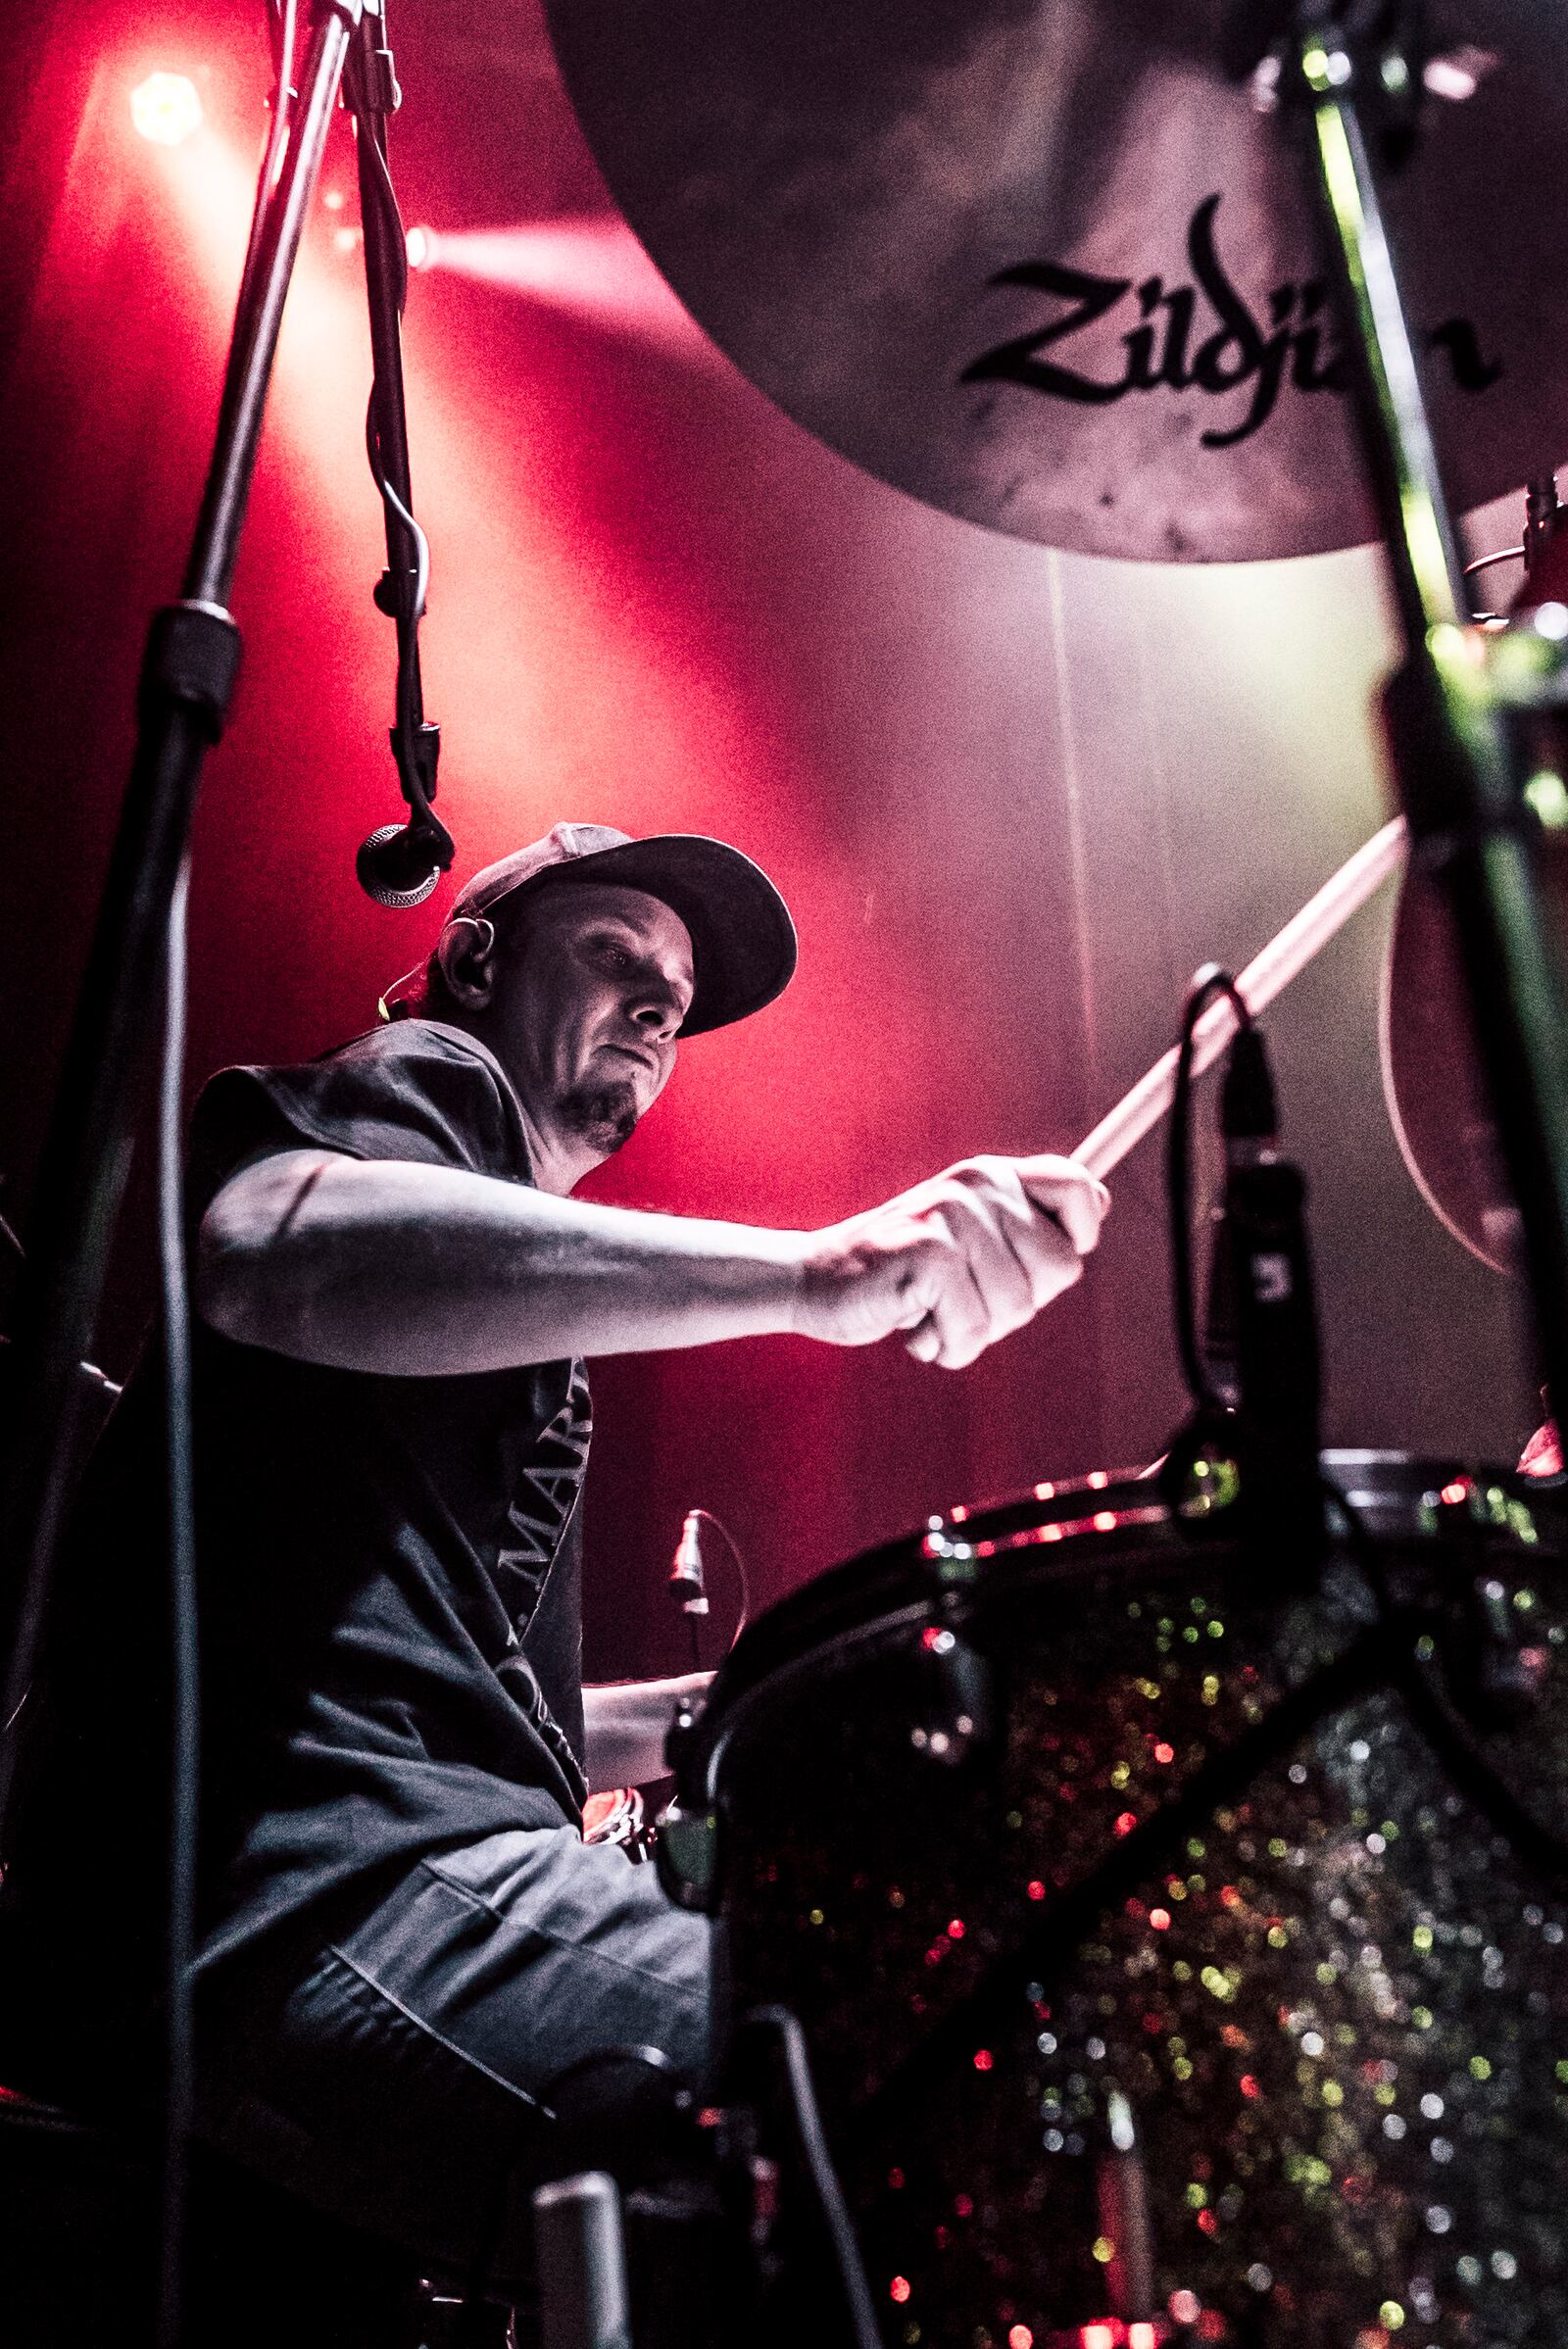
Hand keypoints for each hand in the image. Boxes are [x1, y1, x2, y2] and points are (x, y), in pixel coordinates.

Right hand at [793, 1154, 1109, 1369]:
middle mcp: (977, 1185)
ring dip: (974, 1331)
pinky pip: (973, 1330)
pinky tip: (914, 1325)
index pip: (1078, 1188)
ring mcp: (951, 1216)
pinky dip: (945, 1345)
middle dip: (1018, 1304)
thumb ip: (1028, 1222)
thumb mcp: (971, 1236)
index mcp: (993, 1175)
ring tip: (932, 1310)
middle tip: (964, 1296)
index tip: (1033, 1266)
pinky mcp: (928, 1255)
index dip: (1078, 1237)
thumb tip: (1101, 1204)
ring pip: (1017, 1310)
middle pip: (1062, 1269)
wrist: (814, 1281)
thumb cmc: (904, 1271)